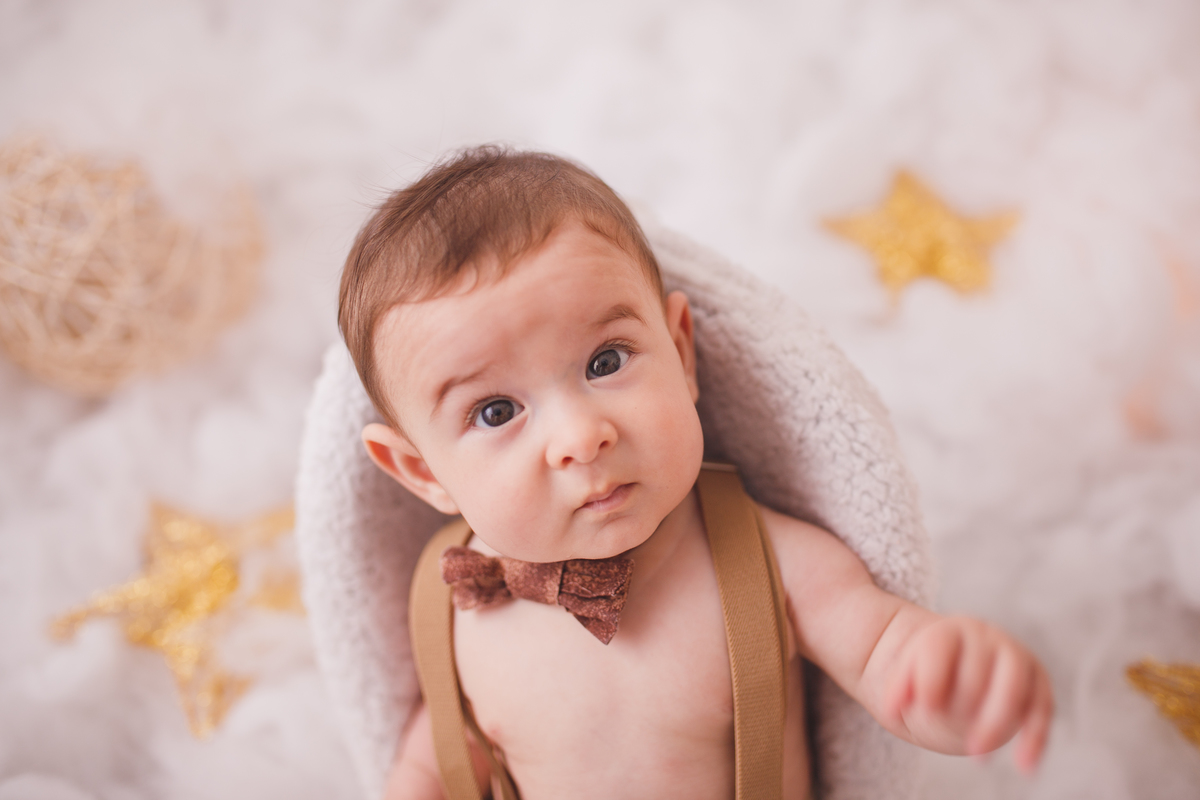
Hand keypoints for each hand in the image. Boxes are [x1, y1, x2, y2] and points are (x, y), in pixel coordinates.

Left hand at [882, 616, 1052, 772]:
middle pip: (976, 670)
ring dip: (998, 721)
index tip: (926, 708)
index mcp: (947, 631)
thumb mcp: (907, 675)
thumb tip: (889, 710)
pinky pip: (1043, 705)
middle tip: (948, 737)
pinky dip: (1036, 735)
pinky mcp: (1037, 680)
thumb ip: (898, 688)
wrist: (960, 663)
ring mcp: (1014, 655)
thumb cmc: (928, 674)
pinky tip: (1024, 764)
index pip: (938, 648)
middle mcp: (985, 637)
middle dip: (962, 707)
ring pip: (1014, 684)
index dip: (931, 678)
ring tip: (977, 756)